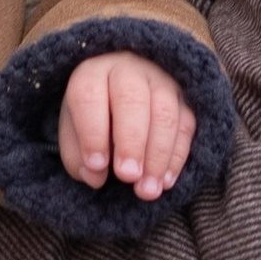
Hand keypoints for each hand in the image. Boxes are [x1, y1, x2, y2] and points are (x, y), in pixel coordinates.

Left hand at [58, 50, 196, 201]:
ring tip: (147, 189)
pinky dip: (177, 157)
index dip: (92, 133)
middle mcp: (127, 69)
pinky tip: (165, 182)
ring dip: (157, 155)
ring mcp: (160, 80)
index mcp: (91, 74)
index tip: (96, 166)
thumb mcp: (74, 134)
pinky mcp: (184, 98)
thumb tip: (95, 176)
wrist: (122, 97)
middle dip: (131, 143)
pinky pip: (186, 125)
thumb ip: (77, 157)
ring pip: (164, 113)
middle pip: (132, 100)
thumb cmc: (93, 119)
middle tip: (127, 177)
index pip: (89, 96)